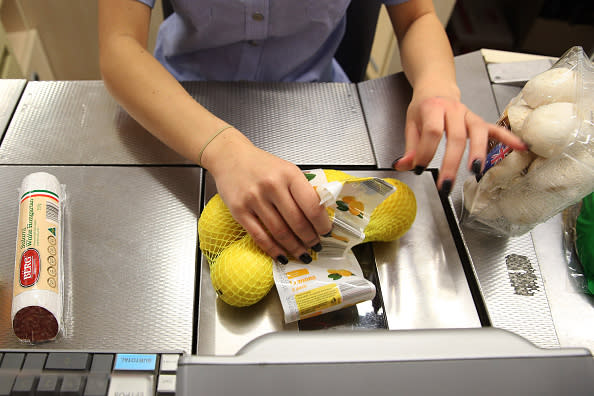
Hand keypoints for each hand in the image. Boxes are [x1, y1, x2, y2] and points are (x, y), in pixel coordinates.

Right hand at [204, 130, 331, 263]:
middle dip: (309, 239)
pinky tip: (282, 255)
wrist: (229, 156)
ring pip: (280, 232)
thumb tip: (319, 217)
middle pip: (297, 222)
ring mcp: (254, 199)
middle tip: (315, 246)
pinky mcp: (239, 211)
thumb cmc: (261, 165)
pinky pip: (259, 236)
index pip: (312, 205)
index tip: (326, 232)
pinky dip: (273, 250)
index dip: (321, 224)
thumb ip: (302, 190)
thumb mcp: (287, 170)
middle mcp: (272, 186)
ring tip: (302, 253)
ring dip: (294, 247)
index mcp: (289, 174)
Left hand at [393, 93, 526, 193]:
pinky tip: (519, 147)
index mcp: (432, 109)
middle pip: (456, 136)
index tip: (419, 169)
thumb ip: (410, 147)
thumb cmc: (424, 107)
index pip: (432, 132)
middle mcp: (453, 111)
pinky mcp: (479, 121)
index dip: (426, 152)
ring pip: (477, 133)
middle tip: (446, 183)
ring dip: (478, 152)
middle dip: (451, 162)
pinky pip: (495, 129)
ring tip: (475, 171)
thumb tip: (404, 166)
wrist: (436, 88)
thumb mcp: (410, 124)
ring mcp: (468, 115)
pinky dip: (508, 138)